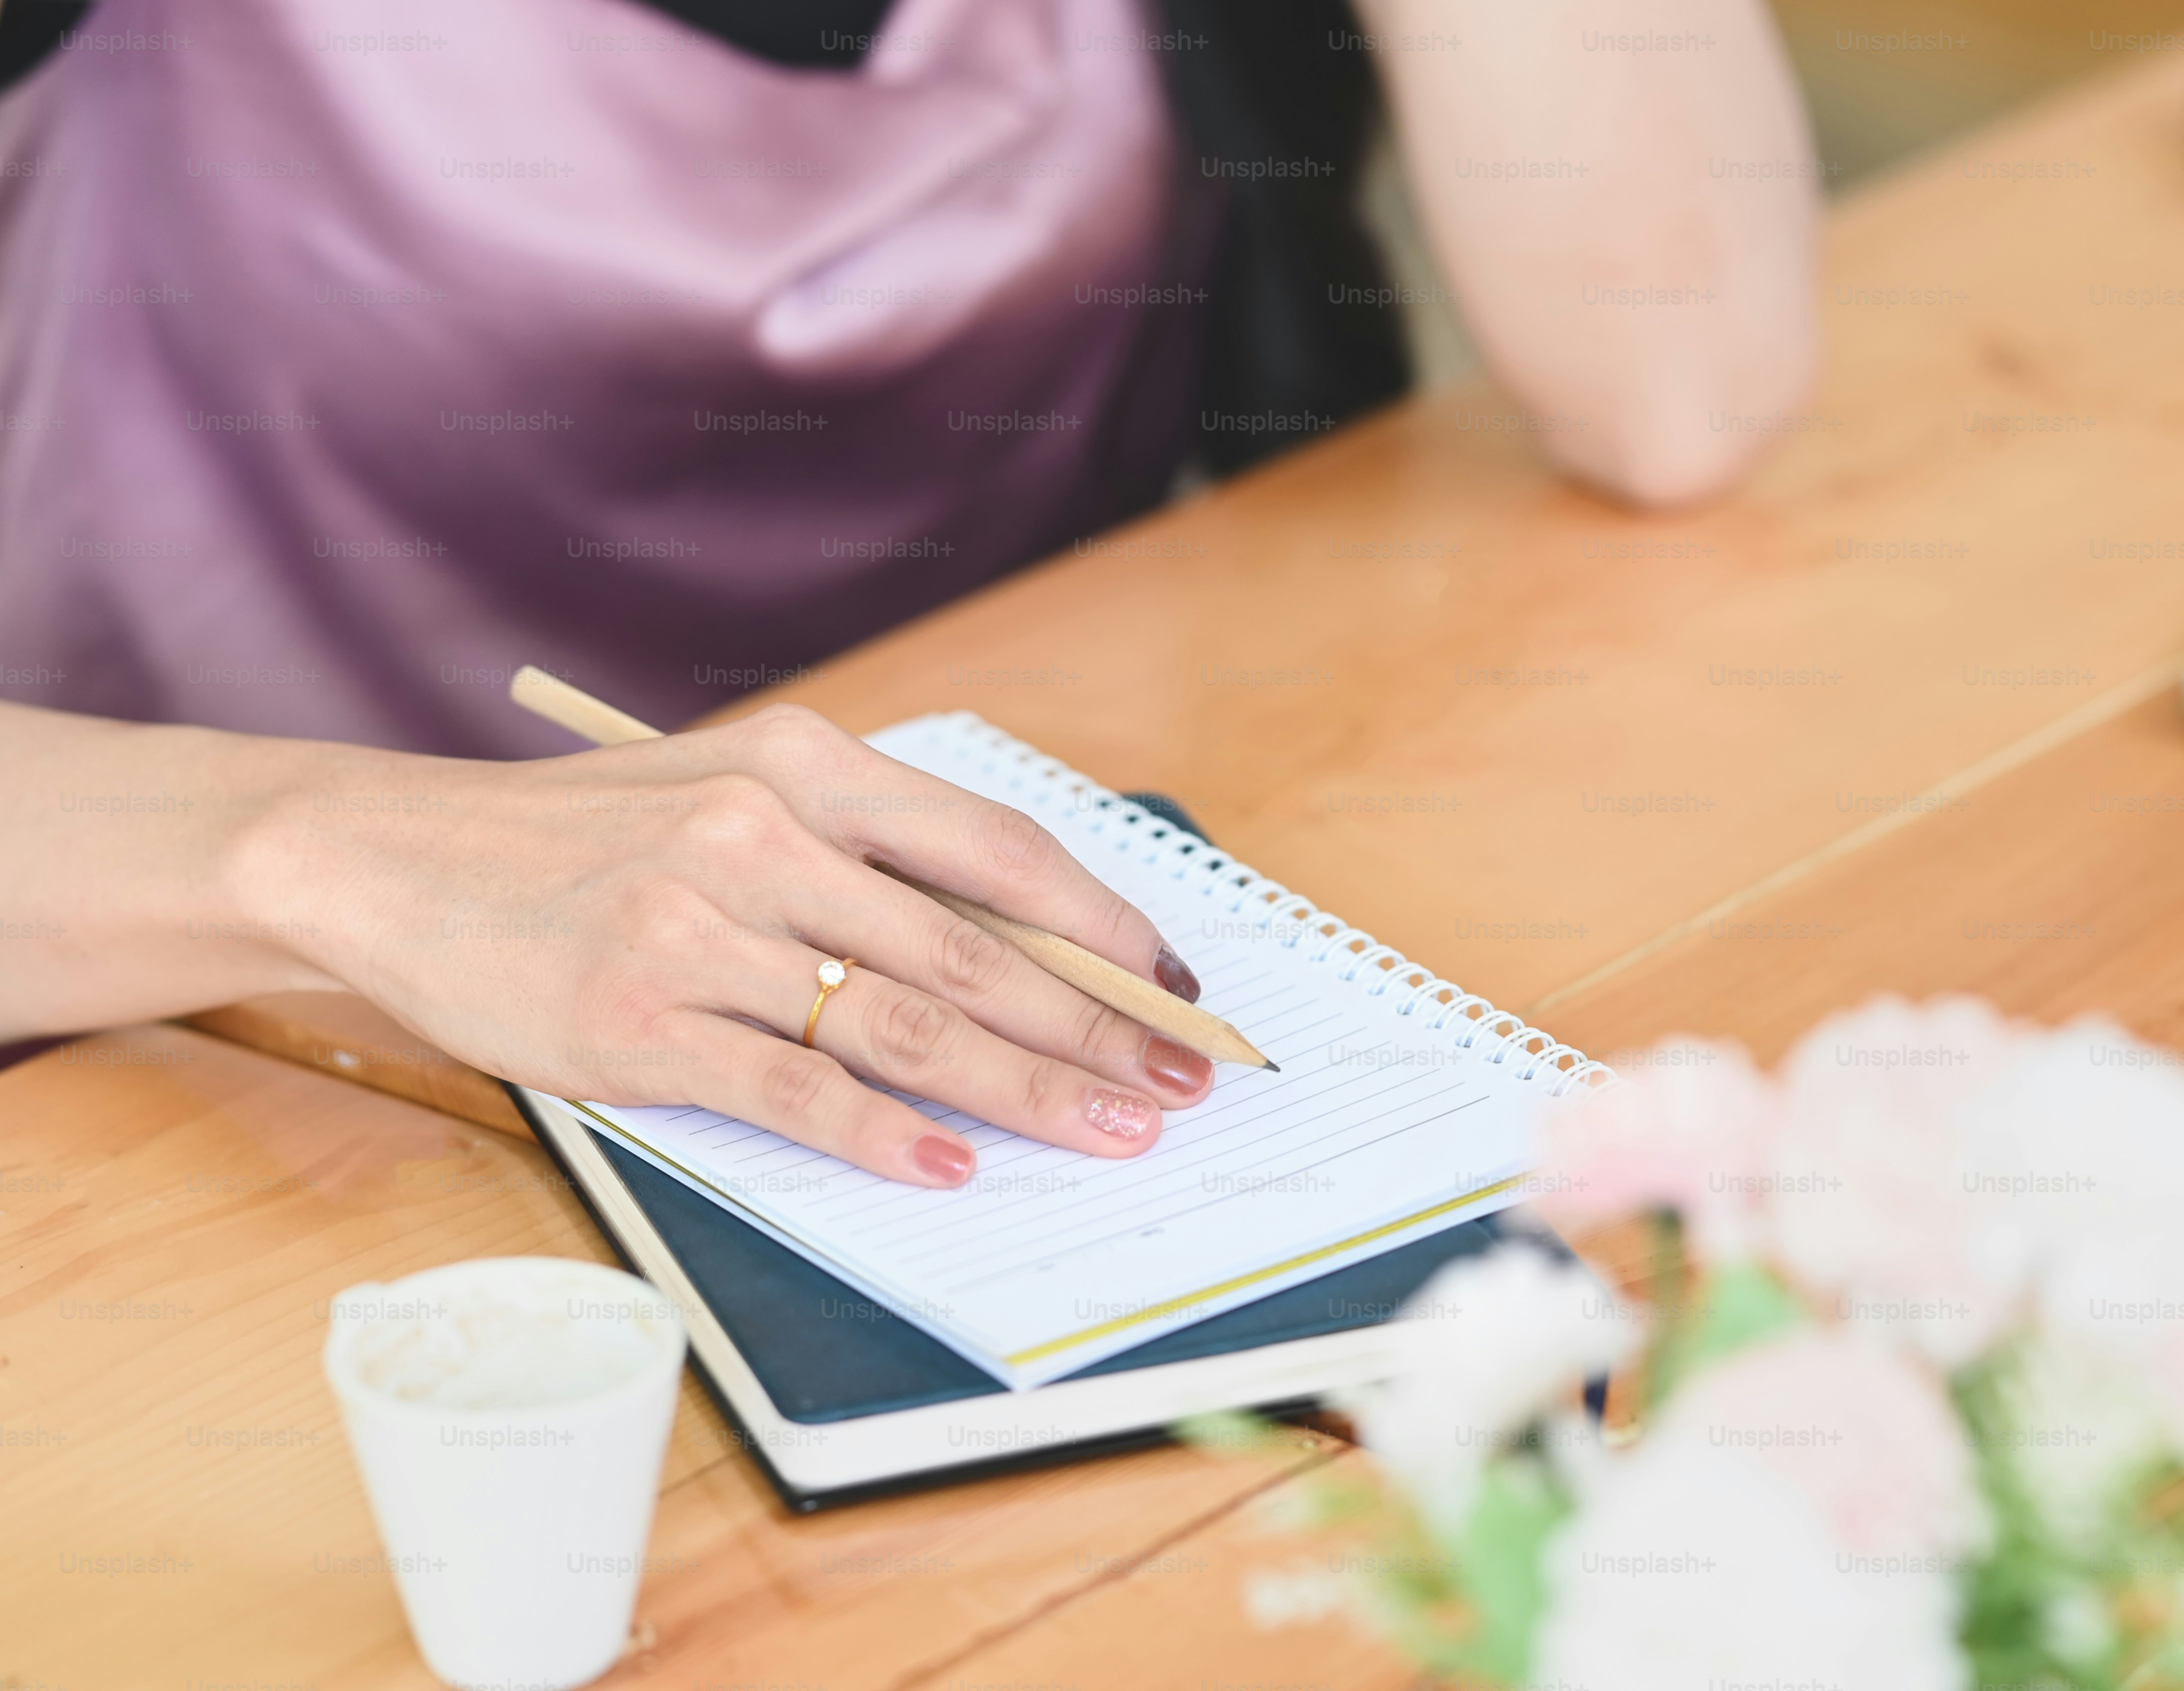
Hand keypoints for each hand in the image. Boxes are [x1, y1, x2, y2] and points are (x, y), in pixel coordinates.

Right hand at [237, 705, 1212, 1187]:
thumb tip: (1020, 948)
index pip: (994, 851)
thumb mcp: (733, 796)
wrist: (393, 859)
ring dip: (1023, 1087)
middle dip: (1093, 1026)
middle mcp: (761, 834)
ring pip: (903, 1021)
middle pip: (971, 949)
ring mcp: (697, 930)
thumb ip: (862, 857)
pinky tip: (953, 1166)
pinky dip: (882, 1134)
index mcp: (802, 764)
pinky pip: (794, 1087)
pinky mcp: (639, 1023)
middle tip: (1176, 1082)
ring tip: (1109, 1131)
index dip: (1101, 925)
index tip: (1174, 986)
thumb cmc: (589, 841)